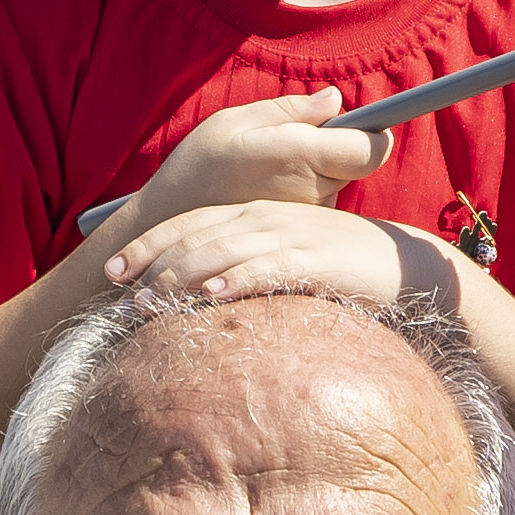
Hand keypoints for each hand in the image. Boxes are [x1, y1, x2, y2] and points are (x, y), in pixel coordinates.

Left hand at [105, 200, 431, 314]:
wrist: (402, 267)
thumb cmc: (339, 267)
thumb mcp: (287, 256)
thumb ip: (247, 264)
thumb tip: (202, 292)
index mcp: (255, 213)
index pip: (190, 223)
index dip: (148, 245)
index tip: (113, 272)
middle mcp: (265, 218)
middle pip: (195, 236)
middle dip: (152, 265)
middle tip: (120, 297)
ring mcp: (289, 236)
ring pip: (221, 251)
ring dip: (180, 276)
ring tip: (148, 301)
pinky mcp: (312, 260)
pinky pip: (266, 267)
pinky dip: (235, 279)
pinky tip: (210, 295)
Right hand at [118, 92, 382, 237]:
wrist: (170, 225)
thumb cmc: (201, 165)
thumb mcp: (236, 121)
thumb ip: (292, 110)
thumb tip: (336, 99)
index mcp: (297, 155)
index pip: (370, 150)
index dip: (375, 136)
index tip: (365, 127)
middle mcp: (309, 189)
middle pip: (357, 165)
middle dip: (340, 150)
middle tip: (299, 142)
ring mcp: (306, 216)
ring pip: (337, 184)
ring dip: (319, 172)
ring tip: (272, 170)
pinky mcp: (298, 233)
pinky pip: (318, 203)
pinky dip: (305, 193)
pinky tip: (269, 192)